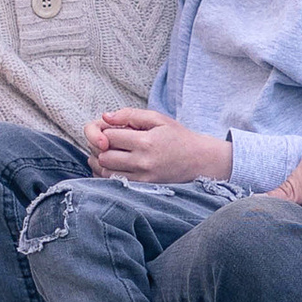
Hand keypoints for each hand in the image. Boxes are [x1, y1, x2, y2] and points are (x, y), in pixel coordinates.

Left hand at [86, 106, 231, 183]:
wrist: (200, 161)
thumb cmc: (178, 137)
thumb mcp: (158, 119)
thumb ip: (130, 115)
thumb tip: (105, 117)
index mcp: (146, 141)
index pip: (109, 136)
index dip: (105, 130)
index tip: (112, 129)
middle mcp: (142, 162)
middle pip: (104, 156)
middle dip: (101, 147)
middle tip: (108, 141)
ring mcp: (143, 177)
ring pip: (106, 172)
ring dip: (102, 161)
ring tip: (110, 152)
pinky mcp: (143, 187)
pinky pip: (115, 182)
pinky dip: (108, 173)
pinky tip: (114, 164)